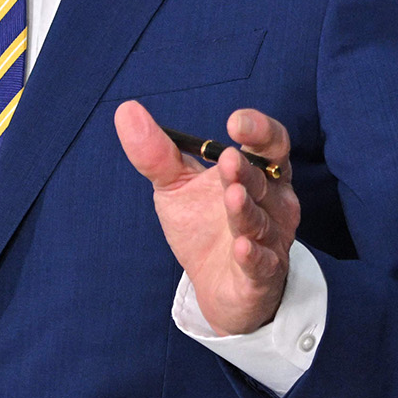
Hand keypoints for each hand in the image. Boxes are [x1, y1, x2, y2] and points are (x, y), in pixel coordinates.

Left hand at [116, 100, 300, 335]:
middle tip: (227, 159)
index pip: (269, 144)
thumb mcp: (175, 186)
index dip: (259, 130)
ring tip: (232, 196)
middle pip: (263, 180)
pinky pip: (261, 264)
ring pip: (261, 222)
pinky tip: (242, 247)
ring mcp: (270, 239)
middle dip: (245, 170)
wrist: (216, 287)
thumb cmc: (202, 227)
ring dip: (247, 210)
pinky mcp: (261, 274)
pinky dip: (253, 255)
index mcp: (258, 172)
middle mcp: (271, 202)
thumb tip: (126, 110)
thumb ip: (156, 153)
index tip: (235, 122)